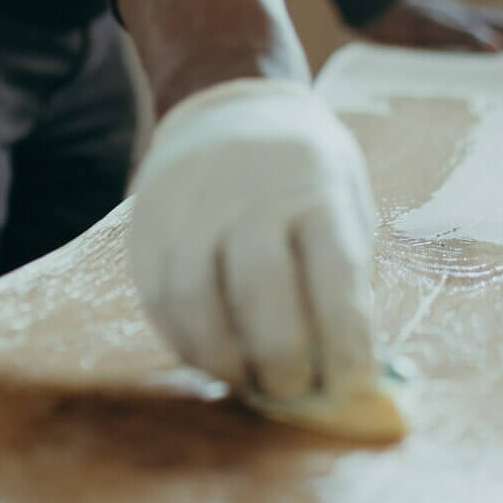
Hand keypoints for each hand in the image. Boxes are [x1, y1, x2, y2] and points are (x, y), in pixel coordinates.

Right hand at [131, 80, 377, 400]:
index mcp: (315, 188)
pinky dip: (188, 344)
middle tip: (297, 393)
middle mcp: (250, 193)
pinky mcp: (150, 228)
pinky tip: (214, 360)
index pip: (335, 274)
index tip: (352, 388)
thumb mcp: (342, 206)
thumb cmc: (303, 181)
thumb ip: (343, 285)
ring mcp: (192, 207)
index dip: (345, 342)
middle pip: (261, 288)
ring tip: (252, 385)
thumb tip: (346, 381)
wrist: (228, 109)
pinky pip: (161, 300)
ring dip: (226, 360)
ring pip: (198, 299)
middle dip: (283, 359)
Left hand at [360, 0, 502, 52]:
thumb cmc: (406, 19)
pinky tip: (494, 55)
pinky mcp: (446, 37)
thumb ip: (467, 36)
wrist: (377, 10)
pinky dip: (494, 48)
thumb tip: (497, 48)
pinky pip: (480, 44)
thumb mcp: (436, 29)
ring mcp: (460, 29)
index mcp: (475, 21)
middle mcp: (472, 23)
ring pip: (499, 35)